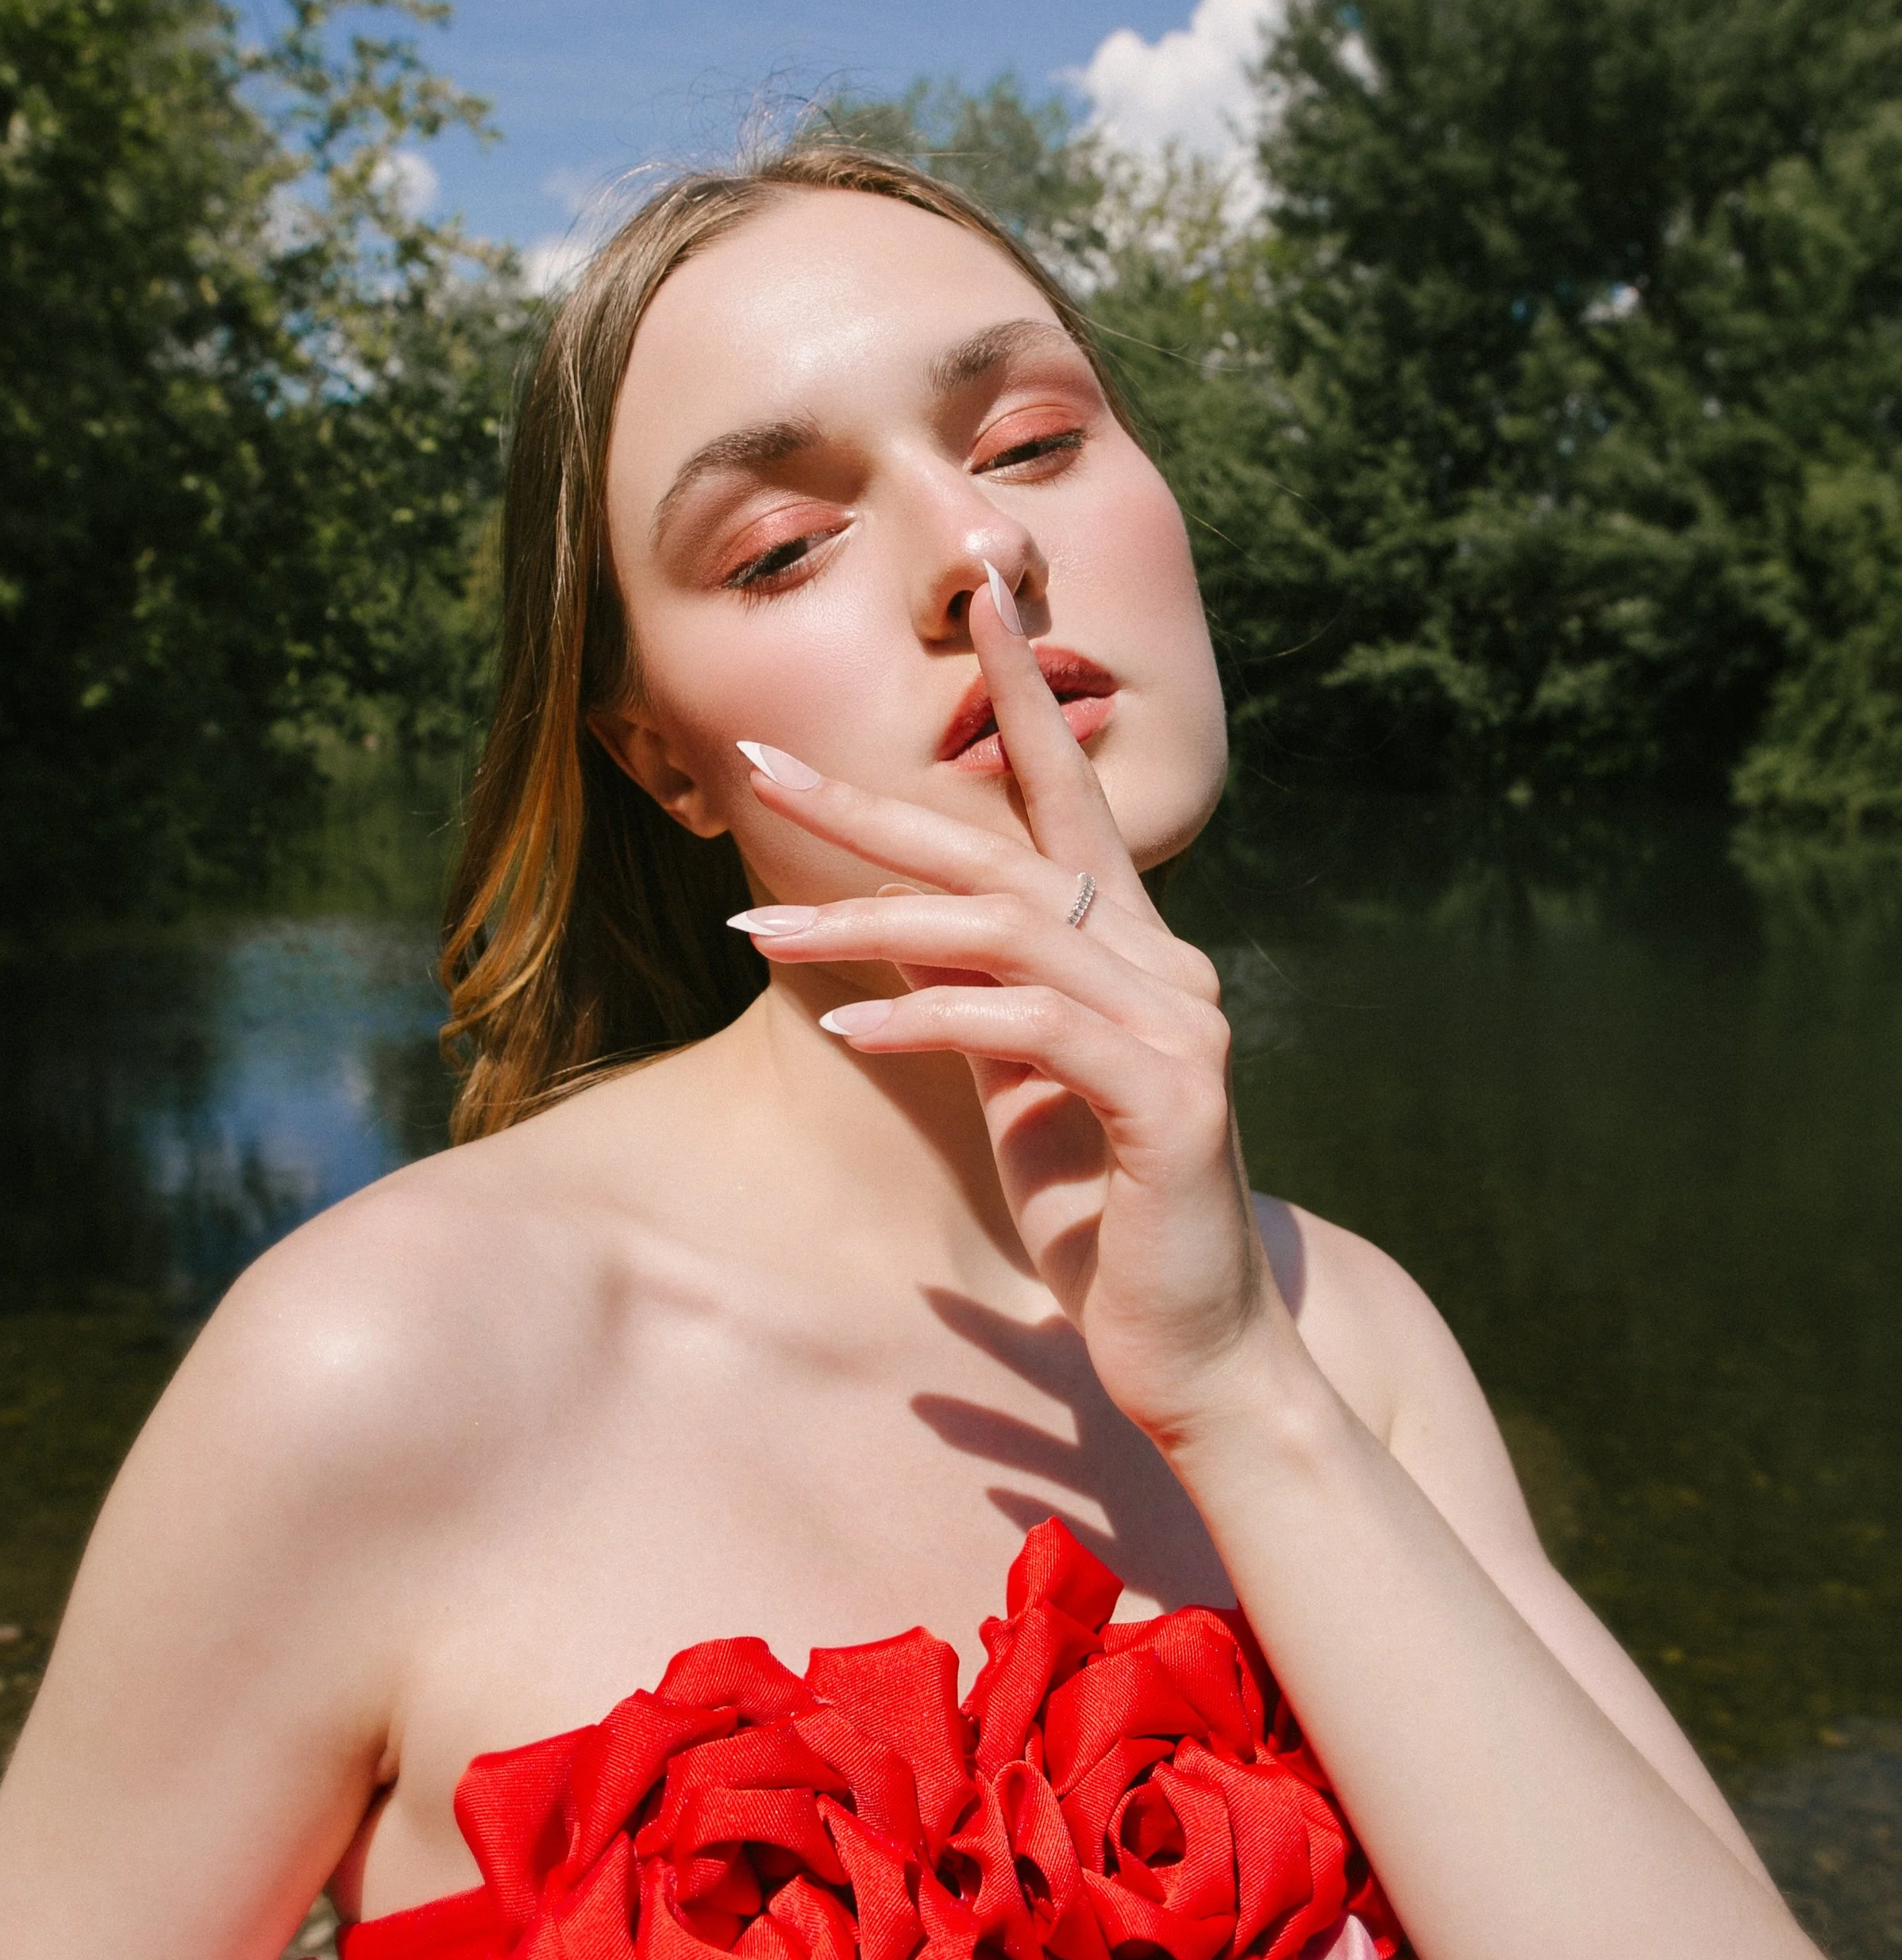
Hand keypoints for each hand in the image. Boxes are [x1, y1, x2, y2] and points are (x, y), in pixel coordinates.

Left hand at [734, 580, 1285, 1458]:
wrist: (1200, 1353)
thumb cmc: (1104, 1223)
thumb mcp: (1027, 1092)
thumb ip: (988, 1004)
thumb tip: (905, 944)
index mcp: (1135, 956)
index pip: (1070, 804)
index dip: (1023, 702)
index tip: (978, 606)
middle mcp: (1167, 970)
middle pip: (1006, 854)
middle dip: (878, 805)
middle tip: (767, 765)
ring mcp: (1178, 1029)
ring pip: (1006, 932)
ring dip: (868, 926)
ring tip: (758, 931)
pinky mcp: (1169, 1099)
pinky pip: (1029, 1029)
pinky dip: (930, 1017)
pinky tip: (848, 1026)